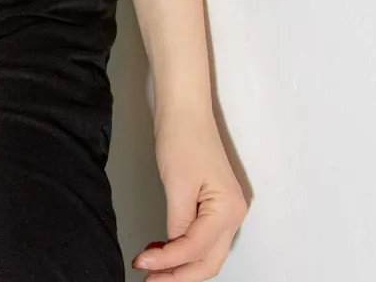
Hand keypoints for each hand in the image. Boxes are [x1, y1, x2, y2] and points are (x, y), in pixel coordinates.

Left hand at [133, 109, 246, 279]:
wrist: (185, 111)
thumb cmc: (182, 139)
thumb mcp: (176, 184)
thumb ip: (177, 221)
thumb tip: (173, 248)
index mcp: (227, 210)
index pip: (195, 248)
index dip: (168, 262)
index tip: (141, 265)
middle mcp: (234, 216)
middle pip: (208, 261)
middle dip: (179, 276)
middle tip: (149, 281)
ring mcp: (227, 213)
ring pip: (207, 254)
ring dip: (181, 266)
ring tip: (152, 270)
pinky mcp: (215, 207)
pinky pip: (203, 239)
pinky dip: (184, 250)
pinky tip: (162, 251)